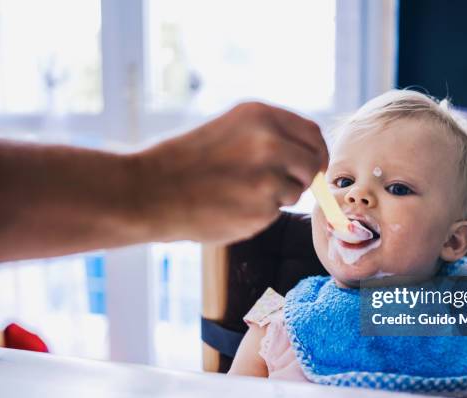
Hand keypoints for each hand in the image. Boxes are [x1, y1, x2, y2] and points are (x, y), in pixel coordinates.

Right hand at [135, 102, 327, 243]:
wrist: (150, 191)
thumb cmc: (186, 161)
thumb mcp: (230, 129)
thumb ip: (270, 136)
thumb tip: (309, 155)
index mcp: (261, 115)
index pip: (312, 133)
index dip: (316, 152)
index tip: (313, 166)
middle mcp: (270, 142)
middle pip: (313, 163)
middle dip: (304, 177)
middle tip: (281, 185)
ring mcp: (268, 177)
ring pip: (295, 191)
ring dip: (276, 197)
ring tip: (238, 192)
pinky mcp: (263, 208)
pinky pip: (275, 212)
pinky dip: (259, 214)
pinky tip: (231, 206)